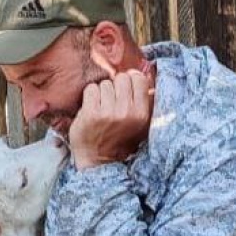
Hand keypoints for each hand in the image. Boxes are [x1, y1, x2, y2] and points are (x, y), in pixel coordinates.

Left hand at [69, 52, 153, 169]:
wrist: (98, 161)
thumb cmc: (119, 140)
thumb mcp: (139, 124)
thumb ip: (144, 102)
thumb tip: (146, 75)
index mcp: (141, 114)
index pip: (138, 78)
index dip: (130, 80)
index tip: (124, 88)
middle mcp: (127, 112)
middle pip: (121, 78)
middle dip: (115, 86)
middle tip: (112, 100)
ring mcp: (108, 113)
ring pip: (105, 84)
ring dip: (101, 93)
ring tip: (101, 107)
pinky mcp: (90, 113)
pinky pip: (91, 89)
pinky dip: (90, 97)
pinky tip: (91, 108)